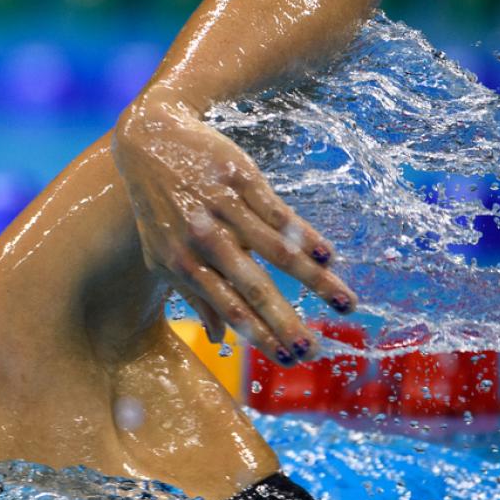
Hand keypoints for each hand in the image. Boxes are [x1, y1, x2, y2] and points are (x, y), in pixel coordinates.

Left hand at [112, 86, 356, 364]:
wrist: (152, 141)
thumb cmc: (159, 208)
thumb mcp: (162, 256)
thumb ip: (191, 298)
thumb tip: (216, 341)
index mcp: (184, 264)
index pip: (228, 308)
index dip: (260, 336)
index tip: (289, 358)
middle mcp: (204, 240)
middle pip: (253, 288)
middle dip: (287, 322)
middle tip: (316, 348)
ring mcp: (224, 208)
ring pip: (277, 252)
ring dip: (315, 282)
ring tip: (347, 303)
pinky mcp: (241, 179)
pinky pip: (279, 213)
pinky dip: (306, 237)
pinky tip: (330, 258)